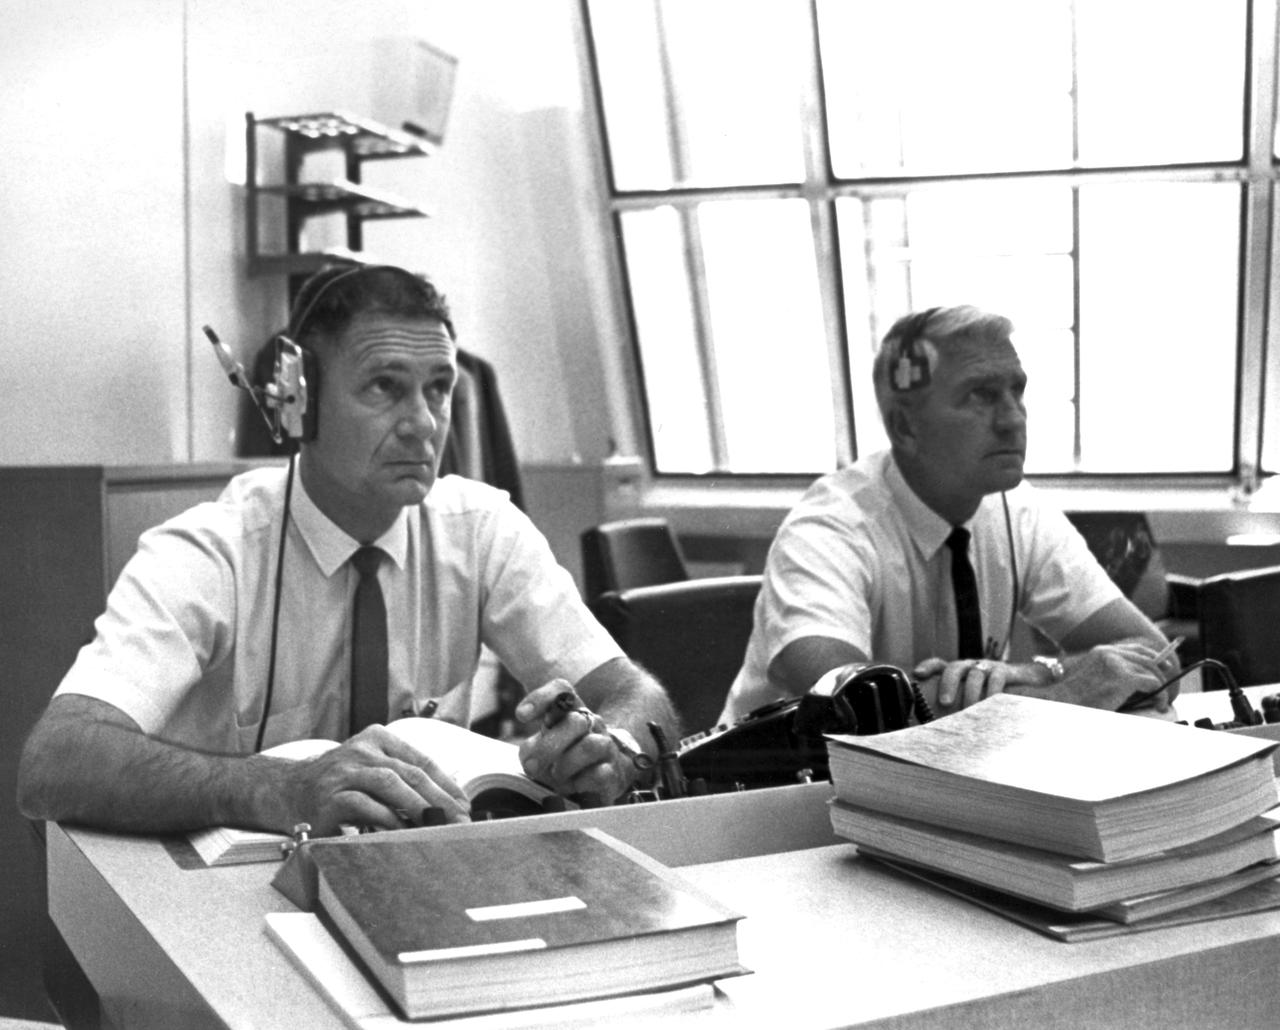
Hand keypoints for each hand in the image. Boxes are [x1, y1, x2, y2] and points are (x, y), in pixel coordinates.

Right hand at [270, 724, 470, 835]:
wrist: (287, 789)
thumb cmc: (339, 784)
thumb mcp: (371, 770)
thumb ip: (402, 780)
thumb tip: (446, 807)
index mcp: (378, 739)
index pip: (421, 760)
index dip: (447, 785)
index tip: (464, 806)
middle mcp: (362, 750)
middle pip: (411, 772)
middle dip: (440, 799)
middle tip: (458, 820)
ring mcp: (344, 771)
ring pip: (390, 783)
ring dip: (418, 806)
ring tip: (437, 824)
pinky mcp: (330, 796)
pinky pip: (365, 805)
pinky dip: (387, 820)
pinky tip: (402, 832)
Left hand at [515, 680, 636, 803]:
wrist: (603, 778)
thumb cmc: (564, 760)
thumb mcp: (542, 750)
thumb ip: (531, 750)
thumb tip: (530, 758)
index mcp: (571, 712)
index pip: (562, 691)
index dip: (541, 698)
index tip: (521, 716)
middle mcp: (591, 724)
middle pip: (575, 721)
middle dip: (549, 745)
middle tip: (532, 766)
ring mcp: (606, 746)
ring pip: (590, 746)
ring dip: (566, 764)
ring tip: (557, 776)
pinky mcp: (614, 772)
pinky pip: (601, 774)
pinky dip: (583, 782)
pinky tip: (575, 786)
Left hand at [913, 657, 1043, 712]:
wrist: (1030, 682)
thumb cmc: (995, 695)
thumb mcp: (975, 698)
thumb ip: (960, 707)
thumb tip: (939, 731)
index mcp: (960, 672)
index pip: (940, 664)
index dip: (928, 667)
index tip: (917, 674)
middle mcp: (971, 666)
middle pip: (955, 667)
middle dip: (948, 683)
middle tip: (945, 702)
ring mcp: (988, 666)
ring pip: (976, 673)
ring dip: (971, 692)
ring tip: (969, 710)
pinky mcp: (1005, 670)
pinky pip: (997, 677)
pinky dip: (992, 691)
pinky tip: (991, 704)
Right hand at [1050, 642, 1177, 711]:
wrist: (1060, 701)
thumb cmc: (1072, 696)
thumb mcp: (1090, 677)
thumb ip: (1107, 673)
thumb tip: (1130, 681)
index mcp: (1102, 651)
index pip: (1135, 649)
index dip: (1153, 656)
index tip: (1163, 664)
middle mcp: (1110, 653)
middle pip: (1147, 658)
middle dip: (1162, 670)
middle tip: (1168, 684)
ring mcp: (1117, 664)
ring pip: (1152, 671)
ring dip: (1160, 687)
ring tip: (1160, 702)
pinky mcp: (1124, 678)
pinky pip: (1153, 684)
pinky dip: (1159, 696)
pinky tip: (1157, 705)